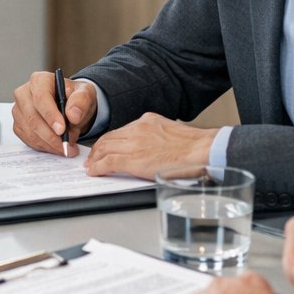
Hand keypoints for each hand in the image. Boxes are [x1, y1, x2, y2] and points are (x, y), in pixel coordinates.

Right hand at [11, 72, 97, 154]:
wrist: (70, 107)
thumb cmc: (74, 98)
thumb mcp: (85, 94)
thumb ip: (81, 101)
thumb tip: (73, 115)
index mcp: (39, 80)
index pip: (41, 98)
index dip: (50, 115)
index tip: (62, 130)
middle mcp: (24, 93)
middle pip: (33, 118)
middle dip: (51, 136)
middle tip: (68, 145)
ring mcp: (19, 110)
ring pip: (30, 131)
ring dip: (49, 143)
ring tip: (67, 146)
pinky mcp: (18, 124)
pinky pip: (28, 139)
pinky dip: (43, 146)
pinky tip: (55, 146)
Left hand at [83, 113, 216, 178]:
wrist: (202, 151)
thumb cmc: (195, 147)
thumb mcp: (172, 132)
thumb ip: (157, 135)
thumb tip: (152, 147)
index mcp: (147, 121)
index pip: (120, 131)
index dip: (109, 141)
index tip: (104, 147)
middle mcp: (138, 129)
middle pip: (109, 138)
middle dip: (98, 149)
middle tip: (93, 158)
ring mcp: (134, 143)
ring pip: (105, 149)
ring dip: (95, 159)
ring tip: (91, 166)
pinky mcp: (133, 159)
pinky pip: (108, 162)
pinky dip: (98, 167)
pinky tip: (94, 172)